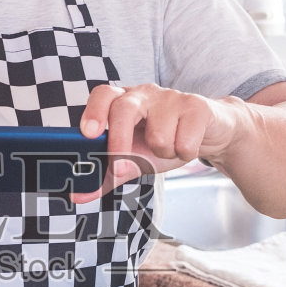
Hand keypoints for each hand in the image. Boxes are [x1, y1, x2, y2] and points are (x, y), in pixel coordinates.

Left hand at [73, 84, 239, 202]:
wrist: (208, 132)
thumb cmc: (166, 139)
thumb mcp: (134, 157)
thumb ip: (107, 174)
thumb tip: (77, 194)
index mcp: (123, 100)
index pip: (102, 95)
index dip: (93, 112)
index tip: (88, 134)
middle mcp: (144, 93)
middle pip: (124, 110)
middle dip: (121, 143)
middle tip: (124, 168)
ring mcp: (170, 96)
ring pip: (157, 136)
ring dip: (163, 153)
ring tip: (170, 146)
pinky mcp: (196, 105)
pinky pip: (184, 142)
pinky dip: (184, 153)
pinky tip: (187, 144)